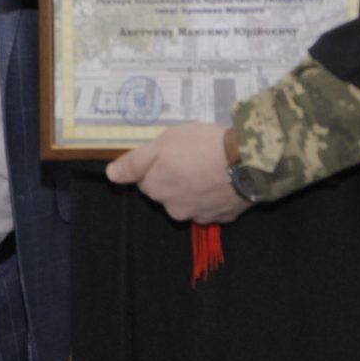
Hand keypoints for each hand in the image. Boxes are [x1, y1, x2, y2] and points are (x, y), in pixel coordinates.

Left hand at [105, 123, 248, 224]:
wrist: (248, 161)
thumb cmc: (202, 146)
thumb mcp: (163, 142)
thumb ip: (134, 161)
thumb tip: (111, 175)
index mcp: (157, 189)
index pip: (146, 180)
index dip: (157, 164)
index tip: (173, 153)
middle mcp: (174, 209)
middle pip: (168, 192)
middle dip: (176, 178)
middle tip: (194, 157)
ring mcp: (200, 216)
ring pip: (190, 200)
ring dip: (196, 187)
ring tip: (213, 166)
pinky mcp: (224, 218)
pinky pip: (213, 205)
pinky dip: (215, 195)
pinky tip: (225, 178)